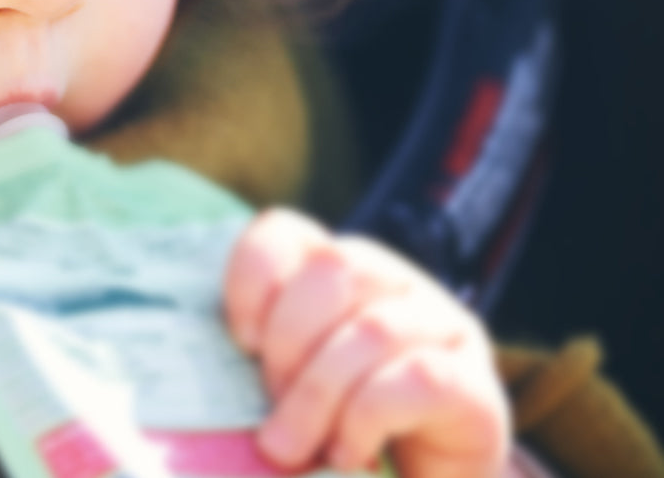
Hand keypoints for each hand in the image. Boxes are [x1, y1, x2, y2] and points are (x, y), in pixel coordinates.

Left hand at [223, 207, 511, 477]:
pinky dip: (366, 419)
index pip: (287, 231)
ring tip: (294, 448)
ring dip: (319, 394)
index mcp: (340, 272)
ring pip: (372, 329)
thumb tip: (210, 378)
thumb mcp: (288, 389)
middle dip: (289, 343)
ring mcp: (444, 328)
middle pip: (334, 269)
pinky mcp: (476, 385)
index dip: (254, 276)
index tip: (241, 341)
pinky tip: (349, 455)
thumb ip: (262, 366)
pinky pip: (417, 378)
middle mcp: (397, 284)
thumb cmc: (339, 436)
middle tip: (271, 408)